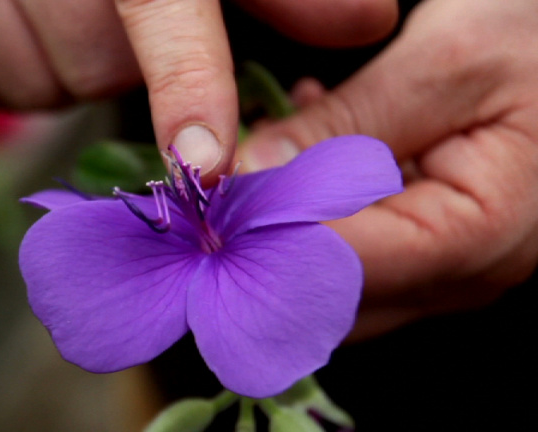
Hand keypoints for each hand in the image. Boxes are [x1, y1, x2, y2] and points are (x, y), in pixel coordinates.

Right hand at [0, 0, 396, 185]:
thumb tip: (367, 20)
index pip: (161, 14)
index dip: (185, 92)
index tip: (201, 170)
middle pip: (92, 69)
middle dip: (116, 62)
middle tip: (115, 19)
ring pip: (34, 83)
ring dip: (63, 68)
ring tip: (68, 15)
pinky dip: (11, 71)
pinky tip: (23, 26)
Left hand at [240, 0, 537, 340]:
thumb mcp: (445, 61)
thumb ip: (345, 124)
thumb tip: (248, 174)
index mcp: (479, 234)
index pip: (339, 266)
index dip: (262, 237)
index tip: (208, 202)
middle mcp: (466, 272)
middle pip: (331, 290)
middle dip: (266, 238)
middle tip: (223, 178)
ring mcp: (452, 266)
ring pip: (336, 276)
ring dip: (288, 220)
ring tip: (271, 149)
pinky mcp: (436, 246)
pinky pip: (358, 249)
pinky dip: (317, 208)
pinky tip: (309, 145)